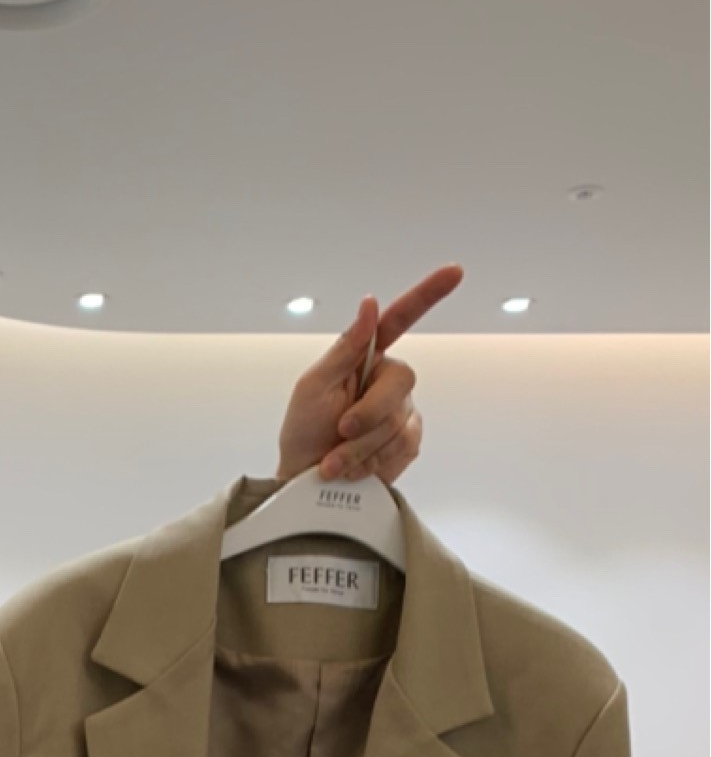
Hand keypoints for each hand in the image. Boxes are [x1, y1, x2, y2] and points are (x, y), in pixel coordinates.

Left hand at [276, 266, 463, 486]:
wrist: (305, 484)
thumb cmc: (304, 432)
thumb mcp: (313, 387)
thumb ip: (344, 349)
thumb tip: (370, 305)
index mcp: (367, 358)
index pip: (400, 320)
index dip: (428, 295)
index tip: (453, 272)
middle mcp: (389, 381)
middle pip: (401, 383)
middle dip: (366, 415)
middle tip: (339, 431)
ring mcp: (402, 412)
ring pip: (398, 423)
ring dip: (361, 448)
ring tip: (334, 462)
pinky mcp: (407, 443)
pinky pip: (403, 448)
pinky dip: (373, 462)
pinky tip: (354, 469)